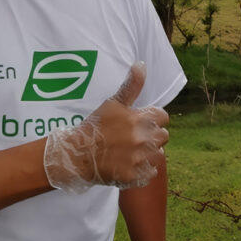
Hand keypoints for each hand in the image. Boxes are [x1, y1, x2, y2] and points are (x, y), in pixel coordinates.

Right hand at [44, 62, 169, 193]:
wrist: (76, 155)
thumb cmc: (94, 127)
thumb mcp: (113, 103)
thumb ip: (131, 85)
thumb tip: (142, 64)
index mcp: (139, 119)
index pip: (164, 117)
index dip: (154, 119)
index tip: (141, 123)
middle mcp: (142, 139)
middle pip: (164, 136)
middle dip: (153, 136)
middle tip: (135, 138)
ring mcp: (139, 159)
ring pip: (159, 154)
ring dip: (149, 153)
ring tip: (131, 152)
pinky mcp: (134, 176)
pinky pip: (151, 171)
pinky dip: (144, 169)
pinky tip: (130, 164)